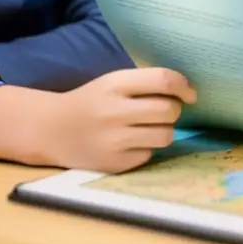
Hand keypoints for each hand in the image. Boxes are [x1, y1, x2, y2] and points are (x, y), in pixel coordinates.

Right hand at [43, 67, 196, 172]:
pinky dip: (146, 148)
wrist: (51, 130)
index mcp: (115, 84)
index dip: (184, 86)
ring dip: (164, 131)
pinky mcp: (113, 163)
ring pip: (165, 135)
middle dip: (174, 111)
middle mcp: (114, 111)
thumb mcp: (114, 82)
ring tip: (148, 128)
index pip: (163, 80)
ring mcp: (113, 140)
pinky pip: (149, 154)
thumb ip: (146, 83)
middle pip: (168, 110)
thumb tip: (188, 92)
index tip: (191, 95)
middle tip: (164, 112)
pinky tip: (130, 143)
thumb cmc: (91, 101)